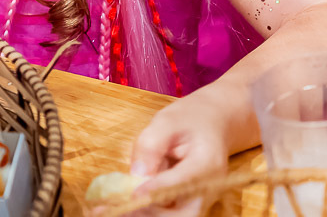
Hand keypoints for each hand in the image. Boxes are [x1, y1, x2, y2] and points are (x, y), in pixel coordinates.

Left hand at [127, 95, 229, 215]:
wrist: (215, 123)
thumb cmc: (191, 119)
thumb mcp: (168, 121)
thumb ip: (151, 144)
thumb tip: (137, 174)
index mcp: (208, 163)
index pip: (181, 182)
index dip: (155, 190)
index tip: (132, 194)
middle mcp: (209, 187)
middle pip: (184, 215)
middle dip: (151, 214)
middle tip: (120, 208)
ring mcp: (202, 198)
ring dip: (145, 214)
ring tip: (111, 209)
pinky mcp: (190, 204)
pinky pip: (169, 214)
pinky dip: (146, 212)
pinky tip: (121, 207)